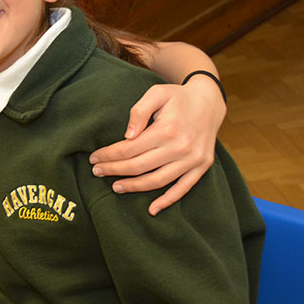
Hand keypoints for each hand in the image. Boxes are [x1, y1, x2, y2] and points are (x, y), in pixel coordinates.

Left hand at [89, 78, 225, 214]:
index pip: (129, 149)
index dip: (109, 155)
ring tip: (116, 187)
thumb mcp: (156, 94)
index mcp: (167, 129)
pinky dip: (167, 201)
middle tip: (97, 172)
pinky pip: (183, 189)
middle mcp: (181, 147)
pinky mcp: (202, 166)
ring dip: (134, 187)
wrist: (209, 101)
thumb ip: (138, 111)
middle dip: (114, 170)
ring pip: (157, 181)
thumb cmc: (177, 97)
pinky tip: (151, 209)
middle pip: (139, 166)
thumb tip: (127, 136)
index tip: (94, 157)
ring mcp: (193, 159)